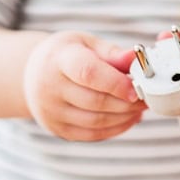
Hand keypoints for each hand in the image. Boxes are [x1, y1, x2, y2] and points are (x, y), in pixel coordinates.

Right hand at [23, 31, 145, 140]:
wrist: (31, 74)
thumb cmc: (66, 55)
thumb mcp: (86, 44)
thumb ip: (112, 53)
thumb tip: (136, 58)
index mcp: (59, 60)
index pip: (88, 73)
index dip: (116, 83)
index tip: (138, 88)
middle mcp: (50, 88)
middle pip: (96, 101)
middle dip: (128, 102)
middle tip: (148, 98)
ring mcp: (51, 112)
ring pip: (97, 121)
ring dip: (125, 117)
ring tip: (140, 107)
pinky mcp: (58, 129)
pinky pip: (93, 134)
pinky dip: (116, 128)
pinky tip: (129, 118)